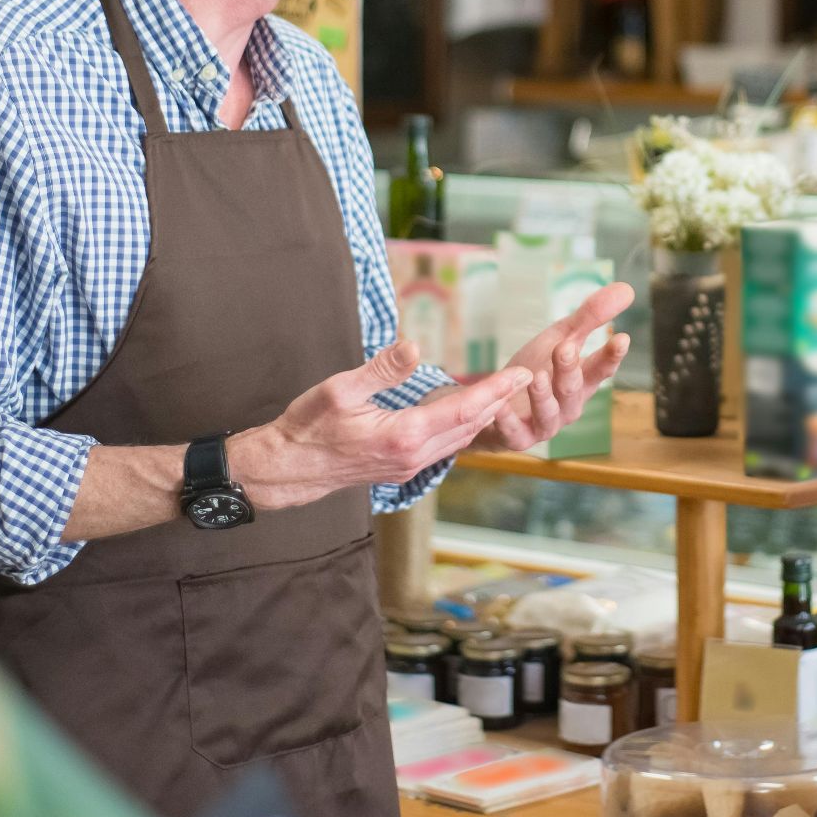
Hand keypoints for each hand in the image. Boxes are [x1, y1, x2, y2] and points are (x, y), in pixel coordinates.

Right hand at [231, 340, 528, 508]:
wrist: (289, 467)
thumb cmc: (309, 426)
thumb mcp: (340, 390)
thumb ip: (381, 370)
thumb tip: (415, 346)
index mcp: (404, 435)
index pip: (464, 409)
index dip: (495, 390)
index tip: (521, 372)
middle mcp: (414, 456)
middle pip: (470, 426)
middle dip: (499, 401)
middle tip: (526, 377)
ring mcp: (409, 467)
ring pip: (459, 440)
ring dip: (483, 416)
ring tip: (505, 392)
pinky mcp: (401, 469)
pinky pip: (443, 447)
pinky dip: (463, 428)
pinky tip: (468, 415)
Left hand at [468, 281, 633, 452]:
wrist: (497, 402)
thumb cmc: (535, 369)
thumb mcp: (560, 338)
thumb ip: (590, 317)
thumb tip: (626, 289)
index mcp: (582, 381)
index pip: (601, 368)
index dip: (611, 356)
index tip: (621, 339)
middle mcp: (567, 406)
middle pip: (573, 390)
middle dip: (570, 370)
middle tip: (565, 348)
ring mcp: (544, 424)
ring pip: (549, 414)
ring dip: (544, 396)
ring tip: (537, 376)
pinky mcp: (518, 438)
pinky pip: (514, 433)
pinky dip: (507, 421)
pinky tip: (499, 404)